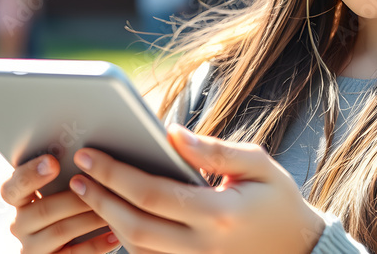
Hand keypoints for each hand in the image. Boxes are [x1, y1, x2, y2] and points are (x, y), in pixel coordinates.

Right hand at [1, 154, 121, 252]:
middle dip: (76, 198)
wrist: (75, 243)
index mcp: (20, 200)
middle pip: (43, 210)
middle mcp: (20, 224)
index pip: (11, 189)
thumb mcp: (63, 189)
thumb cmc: (73, 206)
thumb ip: (67, 175)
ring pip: (61, 230)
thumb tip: (90, 155)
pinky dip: (97, 244)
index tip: (53, 162)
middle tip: (102, 187)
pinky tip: (115, 235)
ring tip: (114, 209)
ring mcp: (32, 247)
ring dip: (90, 218)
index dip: (30, 175)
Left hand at [68, 124, 326, 253]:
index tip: (89, 154)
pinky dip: (126, 239)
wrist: (299, 249)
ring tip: (88, 190)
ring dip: (107, 220)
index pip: (153, 193)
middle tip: (76, 173)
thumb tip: (171, 133)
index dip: (115, 173)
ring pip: (136, 248)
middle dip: (99, 198)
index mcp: (219, 215)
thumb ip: (214, 150)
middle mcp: (203, 247)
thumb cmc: (278, 200)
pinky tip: (113, 214)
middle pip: (134, 226)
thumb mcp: (258, 164)